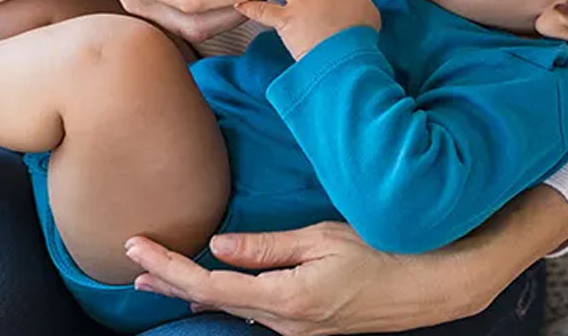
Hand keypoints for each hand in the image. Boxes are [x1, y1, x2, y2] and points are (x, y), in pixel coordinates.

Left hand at [124, 185, 567, 335]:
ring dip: (194, 290)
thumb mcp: (323, 239)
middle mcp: (286, 322)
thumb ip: (267, 247)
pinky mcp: (311, 324)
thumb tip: (219, 246)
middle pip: (213, 302)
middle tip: (131, 265)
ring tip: (159, 277)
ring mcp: (299, 329)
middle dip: (170, 282)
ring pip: (234, 308)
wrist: (436, 285)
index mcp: (286, 299)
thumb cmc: (385, 252)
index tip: (135, 249)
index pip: (210, 285)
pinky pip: (257, 311)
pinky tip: (214, 288)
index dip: (168, 268)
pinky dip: (226, 296)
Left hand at [236, 0, 380, 59]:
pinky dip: (251, 8)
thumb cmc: (360, 42)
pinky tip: (242, 4)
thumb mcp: (372, 18)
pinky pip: (263, 10)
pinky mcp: (286, 18)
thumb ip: (363, 7)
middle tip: (314, 3)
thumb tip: (359, 10)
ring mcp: (303, 2)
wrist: (346, 57)